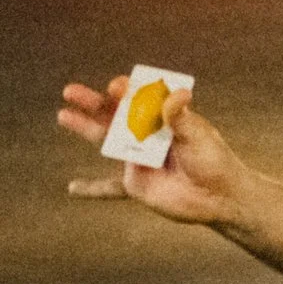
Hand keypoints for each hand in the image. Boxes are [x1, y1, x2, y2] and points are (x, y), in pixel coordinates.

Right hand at [56, 77, 246, 224]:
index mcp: (163, 118)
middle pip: (114, 115)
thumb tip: (176, 94)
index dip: (125, 91)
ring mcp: (138, 159)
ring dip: (84, 128)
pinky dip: (92, 189)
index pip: (139, 99)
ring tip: (63, 115)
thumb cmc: (214, 161)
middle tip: (70, 91)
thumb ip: (181, 117)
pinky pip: (110, 188)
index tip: (115, 86)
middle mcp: (146, 135)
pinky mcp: (136, 184)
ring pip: (106, 141)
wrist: (219, 197)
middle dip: (92, 102)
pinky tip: (71, 188)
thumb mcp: (198, 136)